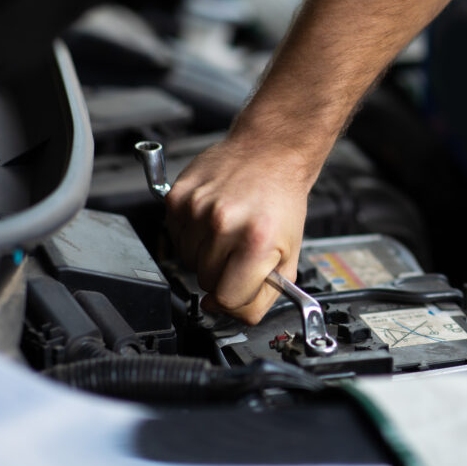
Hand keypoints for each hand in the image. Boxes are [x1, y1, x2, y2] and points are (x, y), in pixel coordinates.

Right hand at [164, 136, 311, 323]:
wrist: (269, 152)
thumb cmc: (281, 200)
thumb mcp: (290, 253)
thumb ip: (266, 293)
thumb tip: (233, 314)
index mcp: (256, 241)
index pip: (228, 300)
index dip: (236, 299)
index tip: (240, 288)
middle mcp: (223, 224)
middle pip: (206, 282)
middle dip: (223, 274)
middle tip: (240, 251)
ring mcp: (196, 210)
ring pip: (188, 262)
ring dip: (206, 254)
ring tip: (228, 231)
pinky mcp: (177, 198)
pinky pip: (175, 237)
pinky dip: (192, 235)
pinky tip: (213, 218)